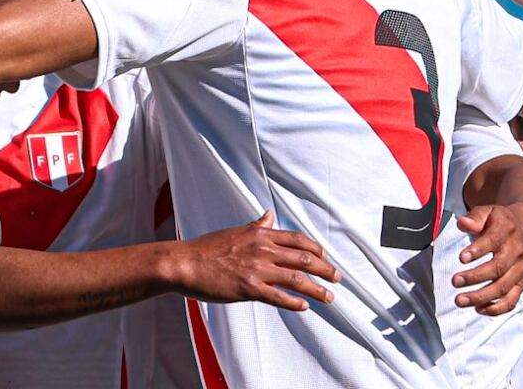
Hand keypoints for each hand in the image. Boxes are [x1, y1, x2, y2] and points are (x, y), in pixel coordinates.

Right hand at [166, 210, 338, 311]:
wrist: (184, 263)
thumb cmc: (206, 248)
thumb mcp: (235, 231)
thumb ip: (256, 226)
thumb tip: (268, 214)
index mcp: (260, 235)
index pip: (297, 239)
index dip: (315, 249)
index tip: (325, 257)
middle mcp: (262, 250)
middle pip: (303, 258)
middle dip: (325, 269)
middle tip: (337, 278)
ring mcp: (256, 269)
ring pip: (296, 279)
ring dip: (316, 289)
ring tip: (329, 297)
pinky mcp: (248, 288)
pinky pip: (278, 297)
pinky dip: (294, 302)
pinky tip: (303, 307)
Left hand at [452, 204, 522, 315]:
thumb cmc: (503, 221)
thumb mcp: (489, 212)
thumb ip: (475, 217)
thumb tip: (463, 223)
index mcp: (507, 231)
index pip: (493, 241)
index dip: (478, 251)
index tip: (461, 258)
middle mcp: (516, 251)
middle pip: (498, 268)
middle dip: (475, 277)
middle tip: (455, 281)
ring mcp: (521, 269)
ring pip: (504, 287)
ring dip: (482, 296)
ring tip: (460, 300)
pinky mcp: (521, 283)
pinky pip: (513, 299)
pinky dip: (497, 308)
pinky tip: (479, 309)